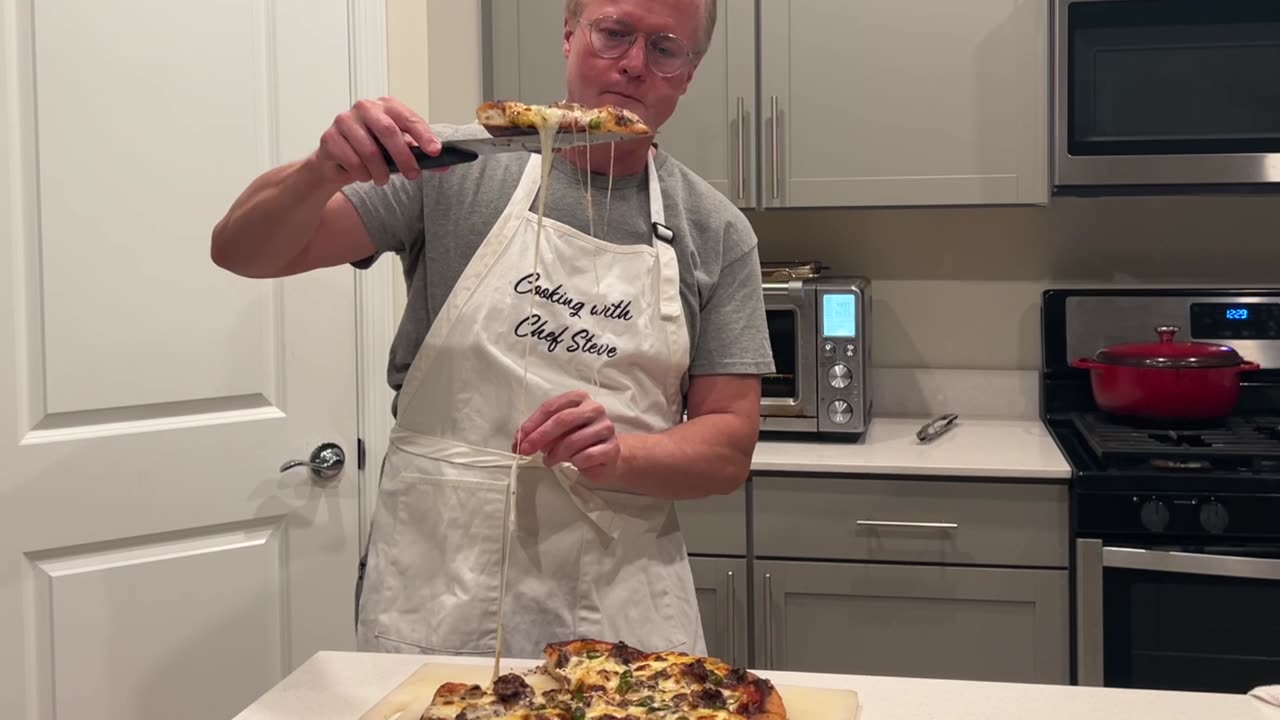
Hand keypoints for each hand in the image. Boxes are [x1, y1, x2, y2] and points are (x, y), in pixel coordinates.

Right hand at [313, 96, 440, 187]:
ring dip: (380, 171)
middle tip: (413, 175)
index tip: (435, 152)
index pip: (408, 118)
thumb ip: (420, 155)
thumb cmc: (371, 150)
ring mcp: (345, 120)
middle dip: (404, 157)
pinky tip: (364, 176)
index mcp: (386, 106)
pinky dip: (362, 174)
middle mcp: (365, 108)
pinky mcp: (329, 137)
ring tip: (383, 179)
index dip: (424, 135)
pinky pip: (351, 160)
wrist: (337, 161)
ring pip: (369, 150)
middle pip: (388, 131)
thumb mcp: (398, 150)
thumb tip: (444, 165)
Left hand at [513, 391, 620, 483]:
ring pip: (572, 441)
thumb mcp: (557, 431)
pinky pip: (586, 456)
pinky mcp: (612, 447)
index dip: (532, 423)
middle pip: (562, 420)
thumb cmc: (578, 439)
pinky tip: (572, 463)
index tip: (519, 438)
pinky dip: (573, 462)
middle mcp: (594, 409)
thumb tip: (519, 440)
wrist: (607, 454)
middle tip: (526, 450)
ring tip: (549, 461)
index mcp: (579, 398)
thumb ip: (539, 431)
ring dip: (555, 454)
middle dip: (540, 437)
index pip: (551, 407)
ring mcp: (605, 427)